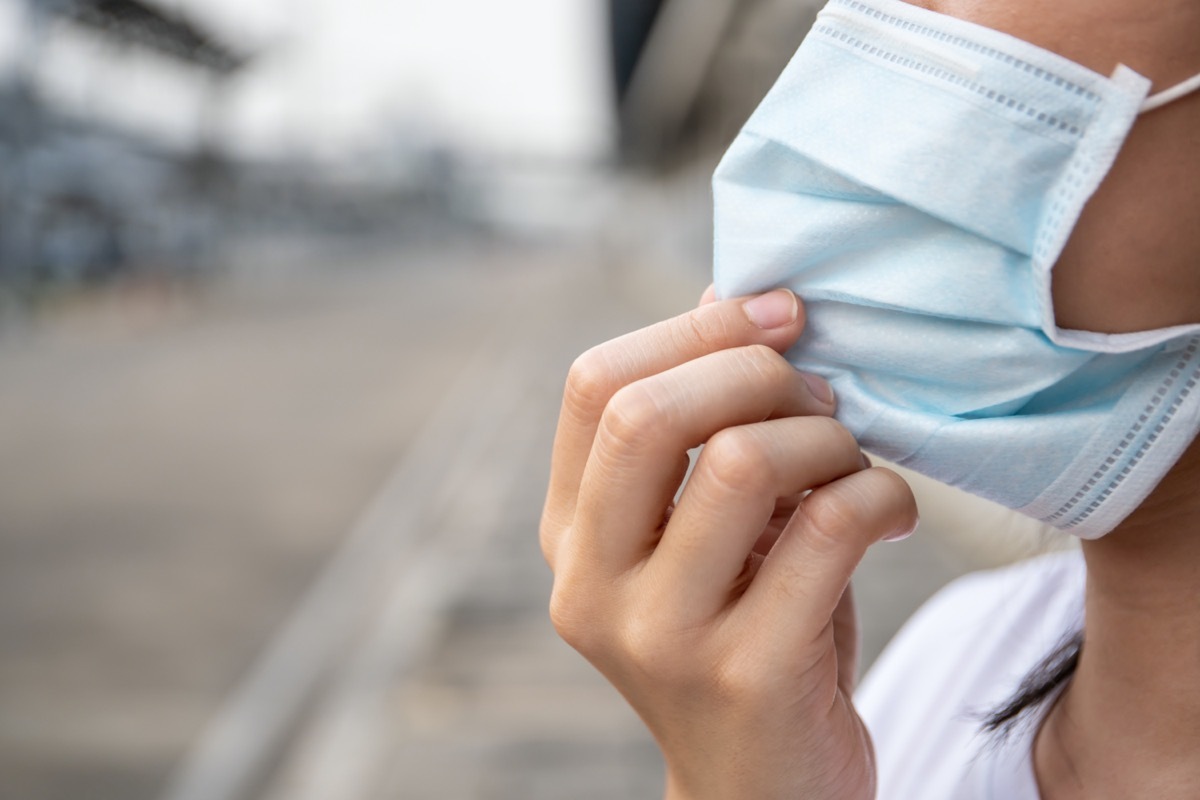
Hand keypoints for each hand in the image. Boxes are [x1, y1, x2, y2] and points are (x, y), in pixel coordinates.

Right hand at [540, 288, 917, 798]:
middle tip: (822, 392)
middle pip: (648, 414)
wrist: (765, 793)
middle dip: (756, 372)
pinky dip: (881, 494)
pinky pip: (829, 528)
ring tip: (855, 460)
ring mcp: (659, 637)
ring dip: (829, 438)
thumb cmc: (747, 637)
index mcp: (569, 537)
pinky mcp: (745, 676)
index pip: (591, 385)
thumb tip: (731, 296)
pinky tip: (892, 510)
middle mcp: (592, 586)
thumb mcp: (708, 536)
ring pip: (747, 462)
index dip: (690, 329)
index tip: (779, 315)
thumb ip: (704, 432)